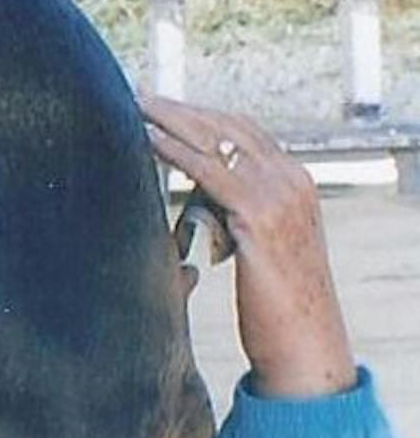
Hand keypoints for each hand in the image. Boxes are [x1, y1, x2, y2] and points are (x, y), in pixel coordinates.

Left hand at [141, 95, 357, 397]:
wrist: (305, 343)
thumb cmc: (274, 306)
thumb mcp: (257, 248)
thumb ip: (233, 218)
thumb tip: (196, 205)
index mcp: (295, 182)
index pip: (244, 131)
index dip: (200, 114)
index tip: (161, 104)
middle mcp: (292, 179)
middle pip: (229, 126)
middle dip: (181, 108)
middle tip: (137, 94)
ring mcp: (281, 194)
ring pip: (219, 141)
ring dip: (171, 119)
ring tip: (133, 106)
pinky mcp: (262, 216)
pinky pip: (211, 172)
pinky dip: (175, 150)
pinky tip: (145, 139)